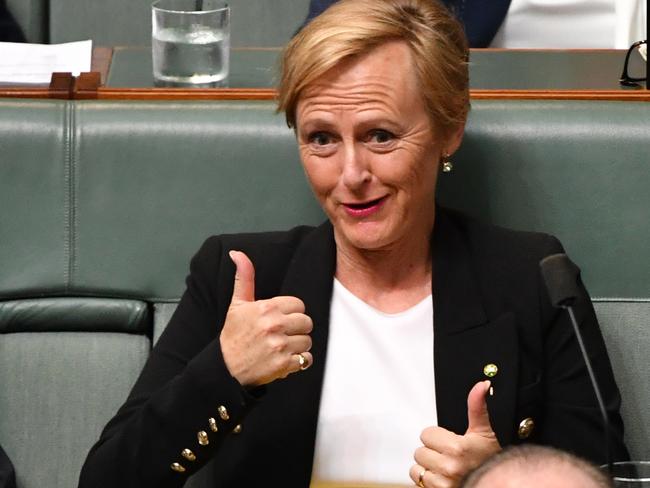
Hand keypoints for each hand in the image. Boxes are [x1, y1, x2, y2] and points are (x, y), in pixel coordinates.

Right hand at [219, 250, 313, 386]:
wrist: (225, 369)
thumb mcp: (237, 304)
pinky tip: (284, 359)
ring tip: (282, 347)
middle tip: (282, 334)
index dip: (291, 313)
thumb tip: (237, 253)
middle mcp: (274, 325)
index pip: (299, 305)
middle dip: (297, 329)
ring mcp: (280, 345)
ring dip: (298, 346)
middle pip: (307, 322)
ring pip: (307, 341)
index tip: (280, 320)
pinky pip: (306, 359)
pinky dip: (299, 361)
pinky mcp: (283, 364)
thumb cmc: (233, 335)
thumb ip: (244, 277)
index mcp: (266, 308)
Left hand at [410, 380, 500, 487]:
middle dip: (433, 452)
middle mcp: (449, 467)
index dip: (438, 437)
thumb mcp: (483, 431)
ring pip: (417, 468)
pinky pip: (418, 482)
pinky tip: (441, 478)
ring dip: (428, 467)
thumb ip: (477, 406)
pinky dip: (426, 480)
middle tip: (449, 455)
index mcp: (457, 448)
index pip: (426, 434)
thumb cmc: (490, 460)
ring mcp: (443, 483)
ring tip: (444, 467)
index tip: (450, 442)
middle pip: (420, 451)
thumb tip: (482, 385)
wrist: (497, 483)